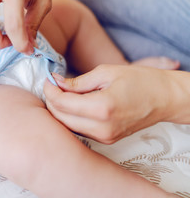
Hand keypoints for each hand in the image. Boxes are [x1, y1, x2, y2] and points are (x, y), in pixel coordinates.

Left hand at [43, 64, 188, 143]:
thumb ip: (77, 81)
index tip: (48, 80)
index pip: (62, 104)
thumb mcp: (106, 73)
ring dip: (59, 111)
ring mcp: (105, 137)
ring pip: (68, 127)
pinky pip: (79, 130)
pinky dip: (70, 118)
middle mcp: (102, 128)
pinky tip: (72, 105)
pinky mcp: (107, 141)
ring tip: (60, 94)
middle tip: (52, 86)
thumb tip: (55, 82)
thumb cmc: (139, 80)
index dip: (50, 91)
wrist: (164, 98)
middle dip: (51, 101)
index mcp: (102, 108)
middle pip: (61, 118)